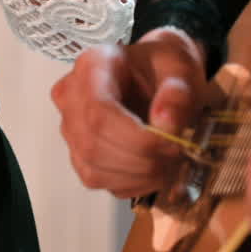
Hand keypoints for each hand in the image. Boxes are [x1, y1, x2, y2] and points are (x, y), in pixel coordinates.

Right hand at [51, 27, 208, 197]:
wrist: (154, 74)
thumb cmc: (162, 67)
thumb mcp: (179, 68)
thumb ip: (178, 92)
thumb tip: (167, 124)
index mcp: (91, 66)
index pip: (99, 112)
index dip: (137, 138)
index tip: (174, 144)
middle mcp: (70, 98)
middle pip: (94, 145)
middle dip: (143, 161)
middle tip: (180, 155)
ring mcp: (70, 128)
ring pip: (94, 169)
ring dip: (139, 176)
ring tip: (171, 163)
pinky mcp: (78, 153)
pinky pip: (98, 180)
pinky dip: (132, 184)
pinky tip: (155, 170)